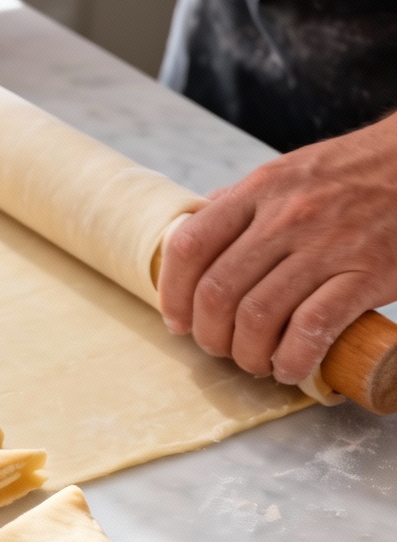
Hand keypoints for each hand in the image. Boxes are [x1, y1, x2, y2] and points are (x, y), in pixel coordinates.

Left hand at [159, 113, 396, 384]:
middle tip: (221, 349)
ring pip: (257, 317)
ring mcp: (327, 245)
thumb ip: (238, 204)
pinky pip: (312, 329)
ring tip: (256, 362)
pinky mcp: (367, 272)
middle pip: (217, 293)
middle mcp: (286, 216)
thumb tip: (191, 233)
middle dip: (209, 336)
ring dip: (247, 354)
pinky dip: (293, 360)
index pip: (189, 247)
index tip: (178, 322)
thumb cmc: (351, 174)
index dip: (172, 295)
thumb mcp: (286, 173)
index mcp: (258, 190)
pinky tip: (292, 368)